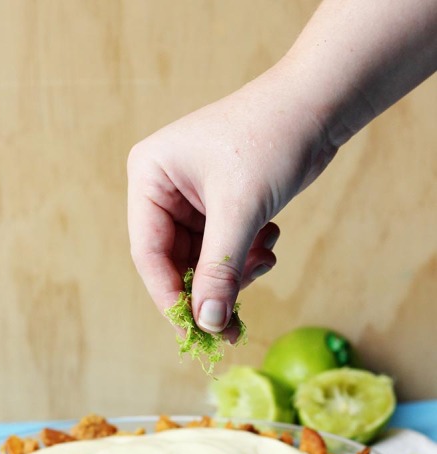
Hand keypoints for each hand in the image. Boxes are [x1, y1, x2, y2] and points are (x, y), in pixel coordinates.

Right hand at [127, 64, 334, 339]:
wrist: (318, 104)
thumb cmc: (272, 139)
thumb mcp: (240, 209)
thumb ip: (221, 270)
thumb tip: (208, 325)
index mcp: (149, 177)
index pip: (149, 253)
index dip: (171, 297)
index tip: (194, 333)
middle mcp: (163, 189)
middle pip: (174, 263)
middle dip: (209, 290)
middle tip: (234, 325)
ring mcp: (190, 199)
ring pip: (202, 261)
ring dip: (234, 273)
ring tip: (263, 260)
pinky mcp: (219, 206)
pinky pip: (223, 250)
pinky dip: (245, 258)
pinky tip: (268, 241)